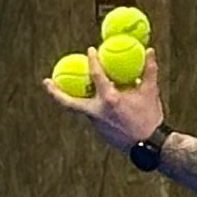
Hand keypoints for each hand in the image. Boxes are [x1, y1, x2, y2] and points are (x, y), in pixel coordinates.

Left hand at [40, 46, 165, 153]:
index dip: (92, 61)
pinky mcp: (99, 132)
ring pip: (83, 108)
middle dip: (55, 92)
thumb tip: (150, 51)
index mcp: (109, 100)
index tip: (90, 50)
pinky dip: (95, 107)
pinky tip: (103, 104)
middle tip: (46, 81)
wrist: (149, 146)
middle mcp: (97, 112)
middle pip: (68, 102)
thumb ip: (149, 70)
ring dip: (82, 98)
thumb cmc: (150, 118)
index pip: (96, 75)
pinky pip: (94, 116)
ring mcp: (96, 124)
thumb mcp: (150, 92)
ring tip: (76, 87)